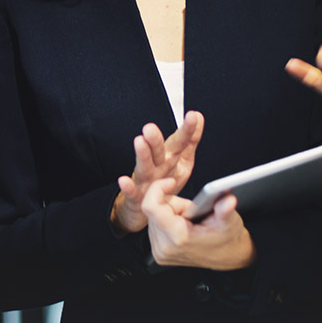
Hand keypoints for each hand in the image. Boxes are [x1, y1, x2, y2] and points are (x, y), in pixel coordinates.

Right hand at [110, 111, 203, 234]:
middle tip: (151, 127)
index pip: (179, 142)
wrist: (145, 207)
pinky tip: (123, 180)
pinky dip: (127, 187)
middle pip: (157, 151)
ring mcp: (145, 180)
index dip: (187, 130)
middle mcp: (156, 166)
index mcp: (169, 157)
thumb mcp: (182, 160)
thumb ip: (190, 140)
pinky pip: (132, 192)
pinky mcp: (136, 197)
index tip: (193, 117)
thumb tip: (198, 116)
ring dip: (142, 155)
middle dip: (155, 139)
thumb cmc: (164, 182)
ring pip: (144, 167)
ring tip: (140, 141)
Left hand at [140, 178, 254, 271]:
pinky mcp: (159, 253)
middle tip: (193, 211)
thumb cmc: (227, 238)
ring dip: (169, 212)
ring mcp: (160, 252)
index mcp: (178, 237)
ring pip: (153, 216)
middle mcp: (165, 247)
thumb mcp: (229, 221)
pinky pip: (155, 226)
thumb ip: (225, 210)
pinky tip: (183, 226)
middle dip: (172, 203)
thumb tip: (228, 200)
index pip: (151, 207)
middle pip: (154, 209)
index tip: (171, 182)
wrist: (228, 258)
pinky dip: (166, 220)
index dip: (158, 189)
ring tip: (190, 220)